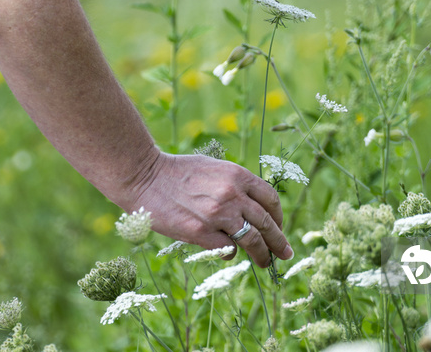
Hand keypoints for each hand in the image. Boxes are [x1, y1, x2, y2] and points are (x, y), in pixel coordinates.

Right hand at [127, 152, 293, 267]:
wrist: (145, 176)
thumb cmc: (178, 172)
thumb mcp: (214, 167)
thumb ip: (235, 185)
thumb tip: (252, 208)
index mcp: (237, 175)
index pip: (271, 199)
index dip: (278, 216)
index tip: (278, 226)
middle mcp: (232, 195)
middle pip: (266, 222)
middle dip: (278, 241)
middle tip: (285, 253)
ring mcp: (218, 215)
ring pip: (252, 240)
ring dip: (262, 254)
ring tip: (265, 263)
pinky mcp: (200, 232)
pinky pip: (227, 249)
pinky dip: (231, 253)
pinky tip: (228, 254)